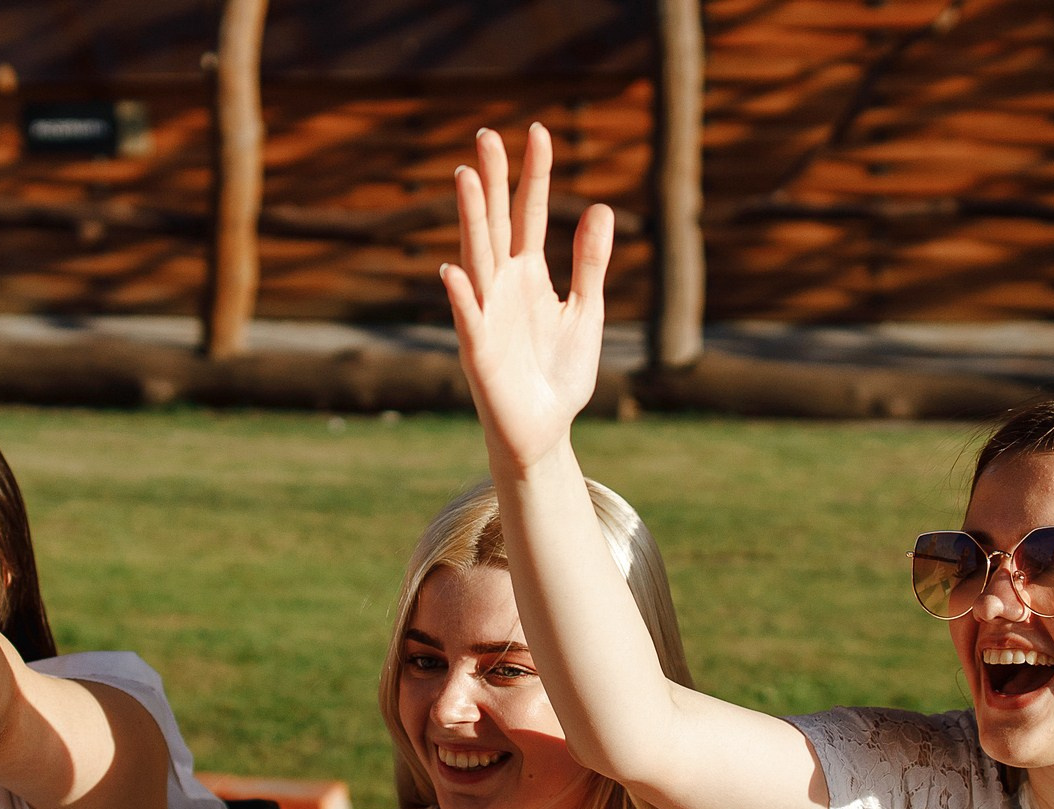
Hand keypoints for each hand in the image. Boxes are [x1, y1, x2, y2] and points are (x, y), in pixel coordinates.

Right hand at [441, 124, 613, 475]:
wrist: (545, 432)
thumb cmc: (559, 373)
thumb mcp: (585, 310)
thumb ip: (590, 262)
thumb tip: (601, 207)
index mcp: (528, 275)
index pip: (528, 213)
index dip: (534, 174)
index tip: (539, 132)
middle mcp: (502, 287)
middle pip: (495, 224)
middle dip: (491, 181)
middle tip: (486, 136)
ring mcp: (487, 316)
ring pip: (477, 259)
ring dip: (470, 221)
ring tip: (465, 178)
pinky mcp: (480, 354)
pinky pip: (469, 321)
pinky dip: (461, 298)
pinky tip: (453, 270)